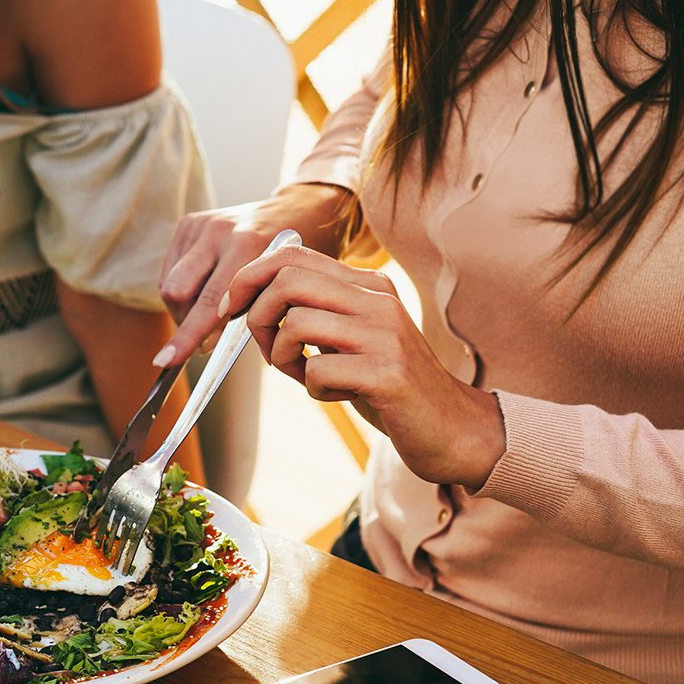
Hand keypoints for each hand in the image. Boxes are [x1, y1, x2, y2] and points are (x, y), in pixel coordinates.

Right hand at [155, 184, 353, 366]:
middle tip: (205, 337)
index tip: (165, 361)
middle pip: (177, 293)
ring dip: (183, 308)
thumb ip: (250, 313)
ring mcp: (202, 224)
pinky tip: (206, 288)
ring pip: (169, 284)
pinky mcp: (189, 223)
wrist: (299, 209)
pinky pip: (170, 270)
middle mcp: (219, 231)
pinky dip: (183, 289)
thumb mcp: (284, 287)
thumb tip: (206, 344)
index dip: (187, 336)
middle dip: (185, 322)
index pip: (208, 303)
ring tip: (209, 311)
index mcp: (248, 245)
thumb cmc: (296, 258)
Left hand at [221, 244, 504, 487]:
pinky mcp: (387, 373)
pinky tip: (336, 394)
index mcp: (368, 285)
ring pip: (297, 323)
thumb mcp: (351, 338)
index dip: (249, 278)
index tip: (232, 307)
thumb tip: (250, 303)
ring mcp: (385, 335)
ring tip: (303, 374)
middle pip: (288, 280)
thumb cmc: (388, 386)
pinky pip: (317, 370)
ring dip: (282, 356)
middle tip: (268, 349)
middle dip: (257, 315)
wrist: (451, 428)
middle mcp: (378, 301)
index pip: (293, 256)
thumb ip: (314, 314)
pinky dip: (312, 387)